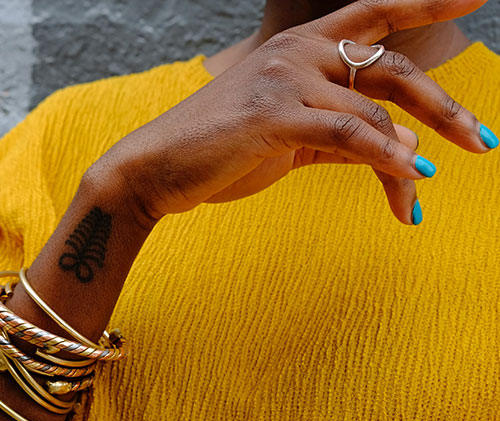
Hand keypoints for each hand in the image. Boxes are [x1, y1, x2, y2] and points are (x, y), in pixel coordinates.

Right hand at [95, 0, 490, 225]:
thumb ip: (344, 138)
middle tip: (484, 143)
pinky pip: (349, 135)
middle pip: (392, 69)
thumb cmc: (220, 153)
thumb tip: (403, 154)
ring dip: (406, 162)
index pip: (376, 17)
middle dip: (445, 108)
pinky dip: (384, 159)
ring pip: (374, 114)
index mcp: (303, 49)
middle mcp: (301, 51)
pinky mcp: (276, 115)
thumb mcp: (291, 141)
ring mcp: (288, 79)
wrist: (156, 170)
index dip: (428, 0)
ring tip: (420, 198)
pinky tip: (410, 182)